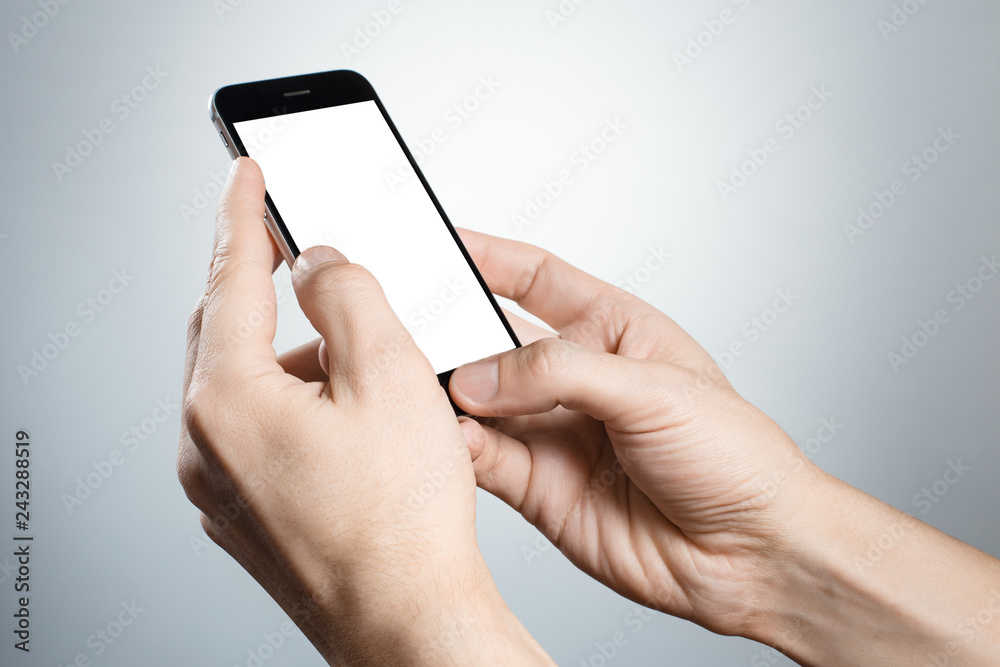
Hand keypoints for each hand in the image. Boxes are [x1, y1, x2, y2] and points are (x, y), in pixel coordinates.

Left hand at [176, 159, 551, 665]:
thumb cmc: (404, 522)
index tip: (246, 173)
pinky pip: (254, 431)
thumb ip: (347, 294)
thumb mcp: (389, 374)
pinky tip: (345, 417)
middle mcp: (206, 446)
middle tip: (307, 261)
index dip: (242, 213)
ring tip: (359, 362)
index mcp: (228, 401)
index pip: (229, 276)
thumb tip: (320, 262)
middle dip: (264, 286)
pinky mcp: (245, 513)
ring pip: (241, 385)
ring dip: (289, 355)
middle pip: (223, 331)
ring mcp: (220, 487)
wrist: (408, 623)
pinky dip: (290, 403)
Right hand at [448, 229, 817, 635]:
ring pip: (481, 405)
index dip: (487, 258)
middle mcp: (577, 381)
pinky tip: (453, 437)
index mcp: (613, 331)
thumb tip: (482, 375)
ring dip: (451, 397)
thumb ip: (560, 373)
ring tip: (428, 388)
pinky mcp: (540, 489)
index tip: (439, 243)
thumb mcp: (653, 389)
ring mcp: (555, 435)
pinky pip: (486, 460)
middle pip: (496, 343)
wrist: (754, 553)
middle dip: (455, 333)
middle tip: (417, 328)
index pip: (536, 280)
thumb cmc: (736, 456)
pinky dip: (461, 449)